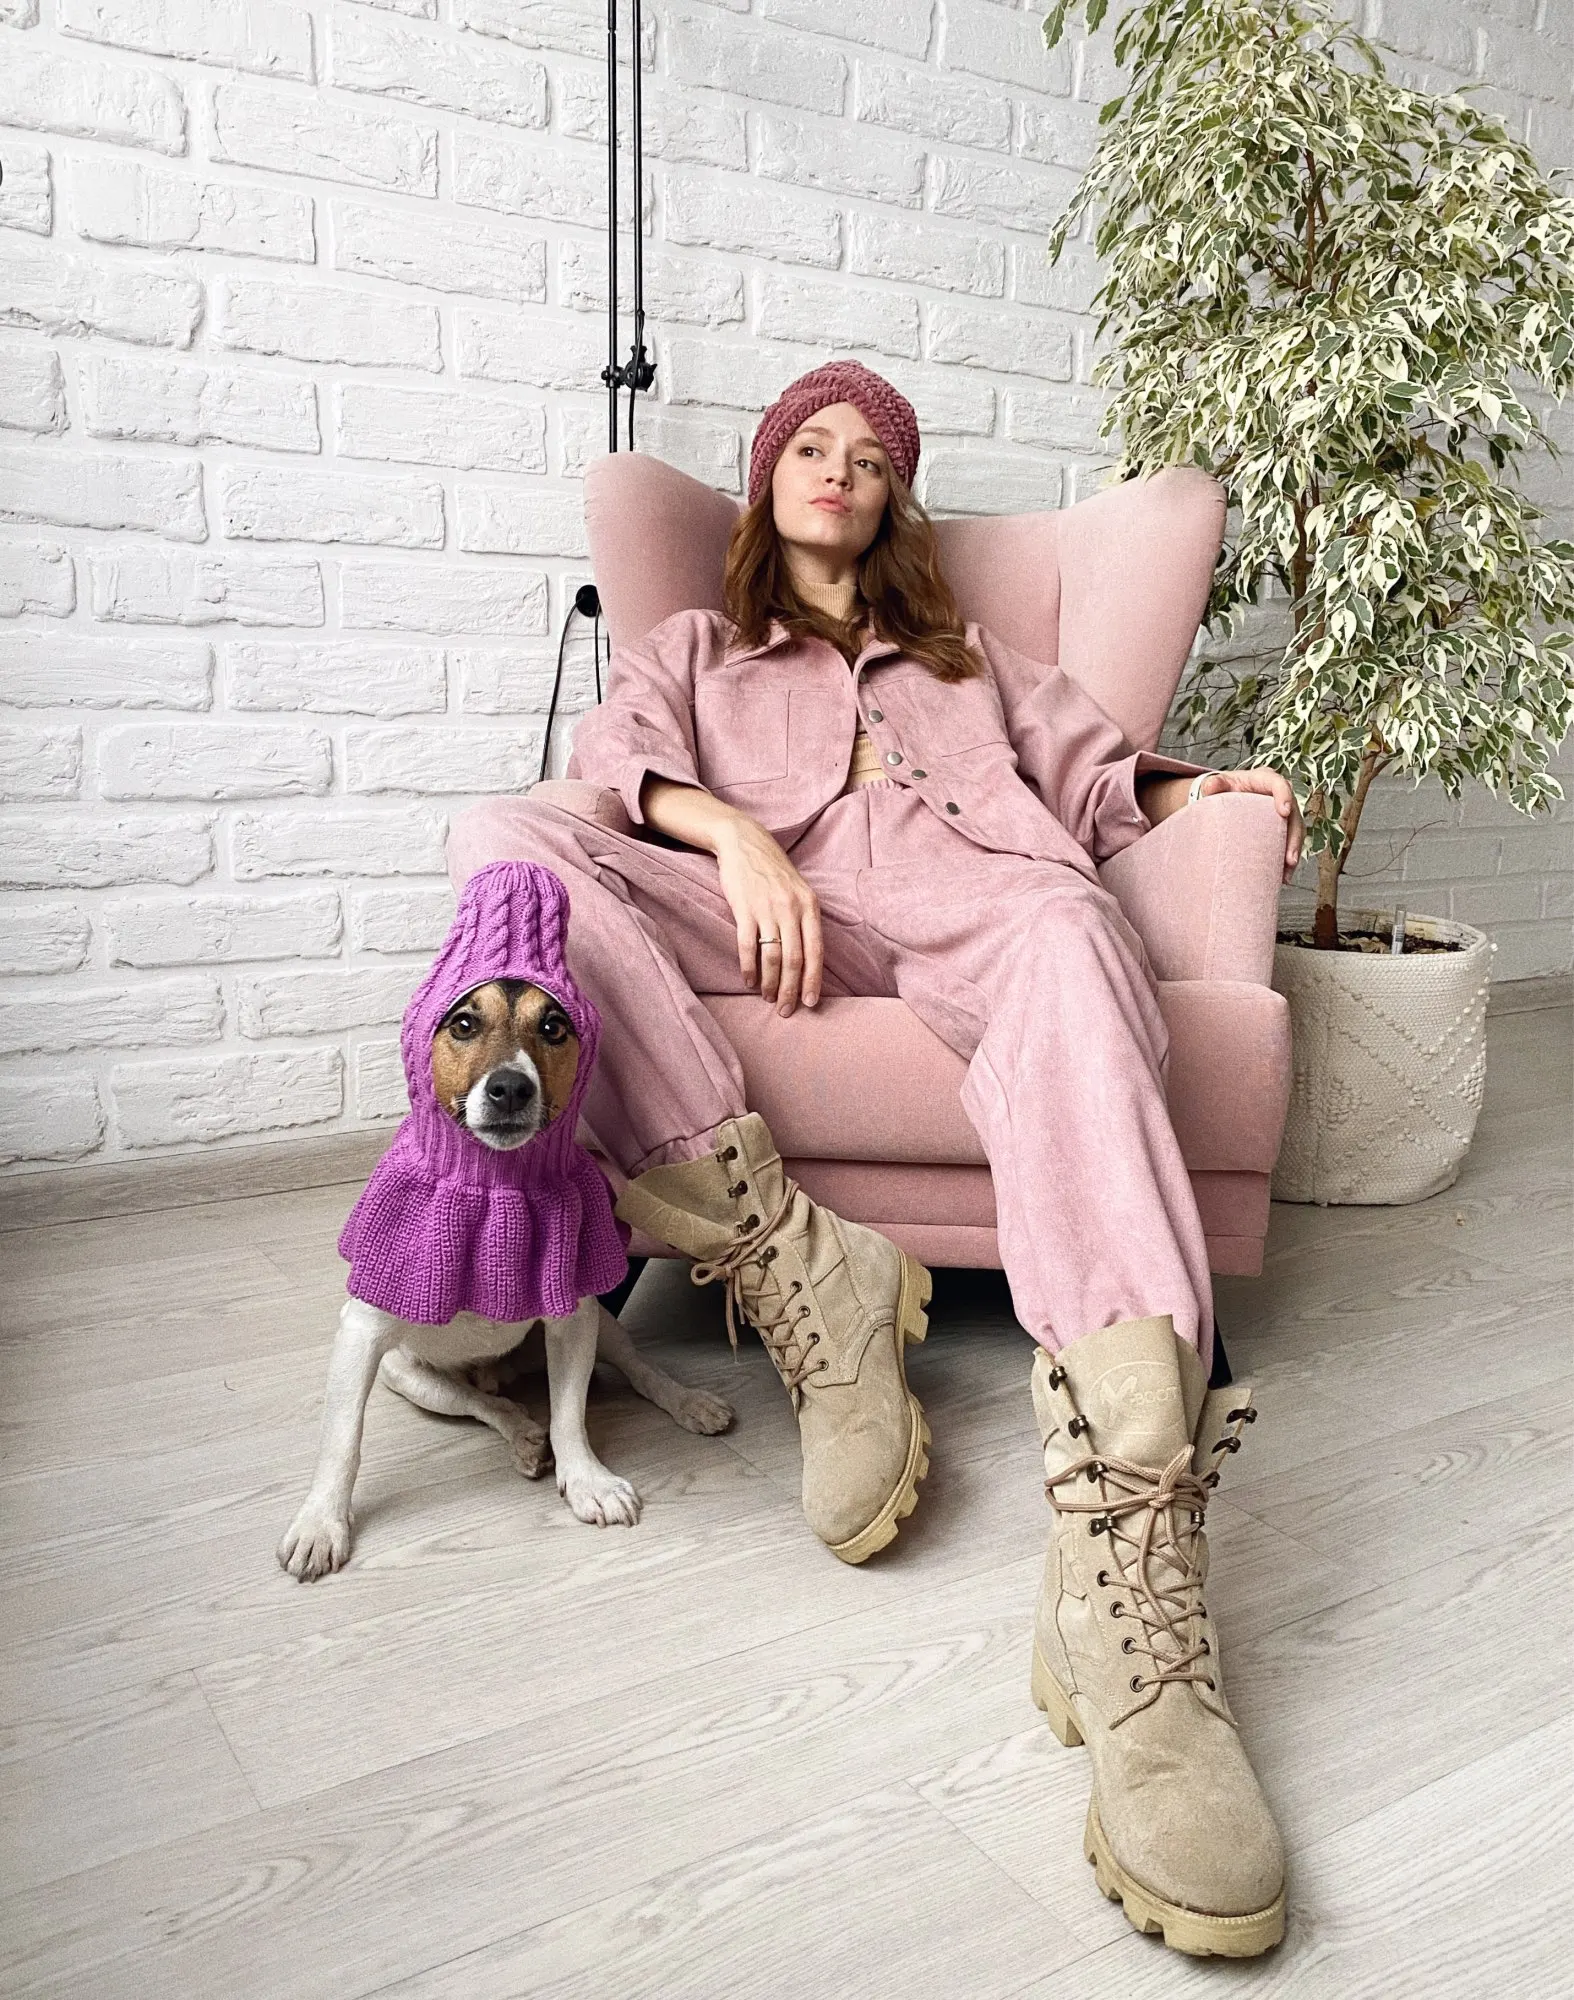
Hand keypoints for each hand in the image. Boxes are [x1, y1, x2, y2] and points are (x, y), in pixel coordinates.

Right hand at [712, 816, 823, 1015]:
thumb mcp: (799, 891)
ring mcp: (767, 909)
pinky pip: (747, 946)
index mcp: (810, 906)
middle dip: (790, 990)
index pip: (816, 951)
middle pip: (794, 960)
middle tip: (785, 1010)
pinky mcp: (744, 909)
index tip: (809, 1003)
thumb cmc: (773, 871)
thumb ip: (805, 920)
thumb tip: (808, 959)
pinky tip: (749, 981)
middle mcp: (791, 909)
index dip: (813, 980)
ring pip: (772, 957)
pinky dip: (749, 968)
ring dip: (770, 983)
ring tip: (768, 998)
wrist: (745, 842)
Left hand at [1194, 768, 1304, 882]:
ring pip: (1295, 832)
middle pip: (1294, 815)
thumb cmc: (1223, 787)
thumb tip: (1208, 787)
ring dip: (1293, 852)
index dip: (1285, 796)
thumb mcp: (1217, 784)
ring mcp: (1283, 813)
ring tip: (1287, 872)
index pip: (1280, 784)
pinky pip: (1289, 843)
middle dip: (1293, 837)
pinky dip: (1287, 860)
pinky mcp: (1280, 827)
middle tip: (1289, 858)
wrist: (1224, 796)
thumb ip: (1213, 783)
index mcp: (1266, 780)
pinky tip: (1283, 876)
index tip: (1284, 812)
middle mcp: (1279, 795)